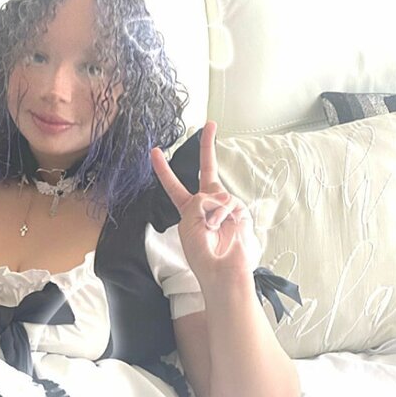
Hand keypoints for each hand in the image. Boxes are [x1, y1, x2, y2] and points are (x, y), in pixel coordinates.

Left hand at [150, 121, 255, 285]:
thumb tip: (218, 195)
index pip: (175, 186)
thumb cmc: (201, 254)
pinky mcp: (240, 211)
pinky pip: (227, 202)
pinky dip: (221, 215)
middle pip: (207, 170)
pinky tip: (223, 227)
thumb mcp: (188, 224)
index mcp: (189, 210)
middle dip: (208, 147)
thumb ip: (197, 202)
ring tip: (211, 230)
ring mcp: (225, 206)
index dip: (164, 169)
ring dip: (210, 212)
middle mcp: (208, 204)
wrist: (221, 271)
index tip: (156, 152)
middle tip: (209, 125)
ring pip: (215, 192)